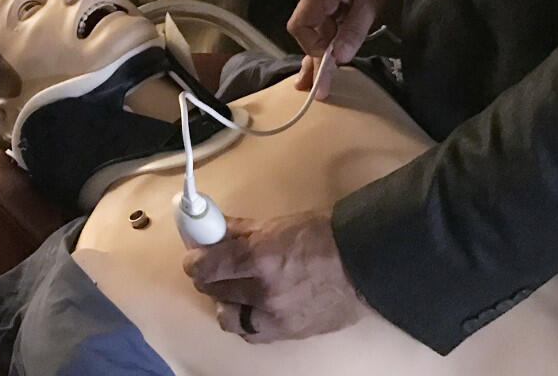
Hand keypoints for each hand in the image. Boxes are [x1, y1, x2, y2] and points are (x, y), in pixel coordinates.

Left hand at [182, 211, 365, 343]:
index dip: (195, 260)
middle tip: (213, 267)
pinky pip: (252, 333)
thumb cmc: (321, 235)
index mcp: (258, 256)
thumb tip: (212, 228)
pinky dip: (245, 321)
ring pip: (228, 317)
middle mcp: (262, 291)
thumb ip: (240, 230)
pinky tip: (250, 307)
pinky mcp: (287, 333)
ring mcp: (274, 316)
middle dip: (207, 276)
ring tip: (233, 290)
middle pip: (213, 289)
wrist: (362, 262)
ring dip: (224, 302)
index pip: (206, 265)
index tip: (195, 255)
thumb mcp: (276, 224)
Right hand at [288, 0, 404, 98]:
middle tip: (317, 90)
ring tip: (321, 80)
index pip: (301, 26)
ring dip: (322, 50)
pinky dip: (330, 37)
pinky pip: (326, 18)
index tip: (330, 64)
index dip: (312, 49)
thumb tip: (342, 58)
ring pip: (317, 26)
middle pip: (306, 30)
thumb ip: (355, 27)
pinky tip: (334, 53)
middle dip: (313, 58)